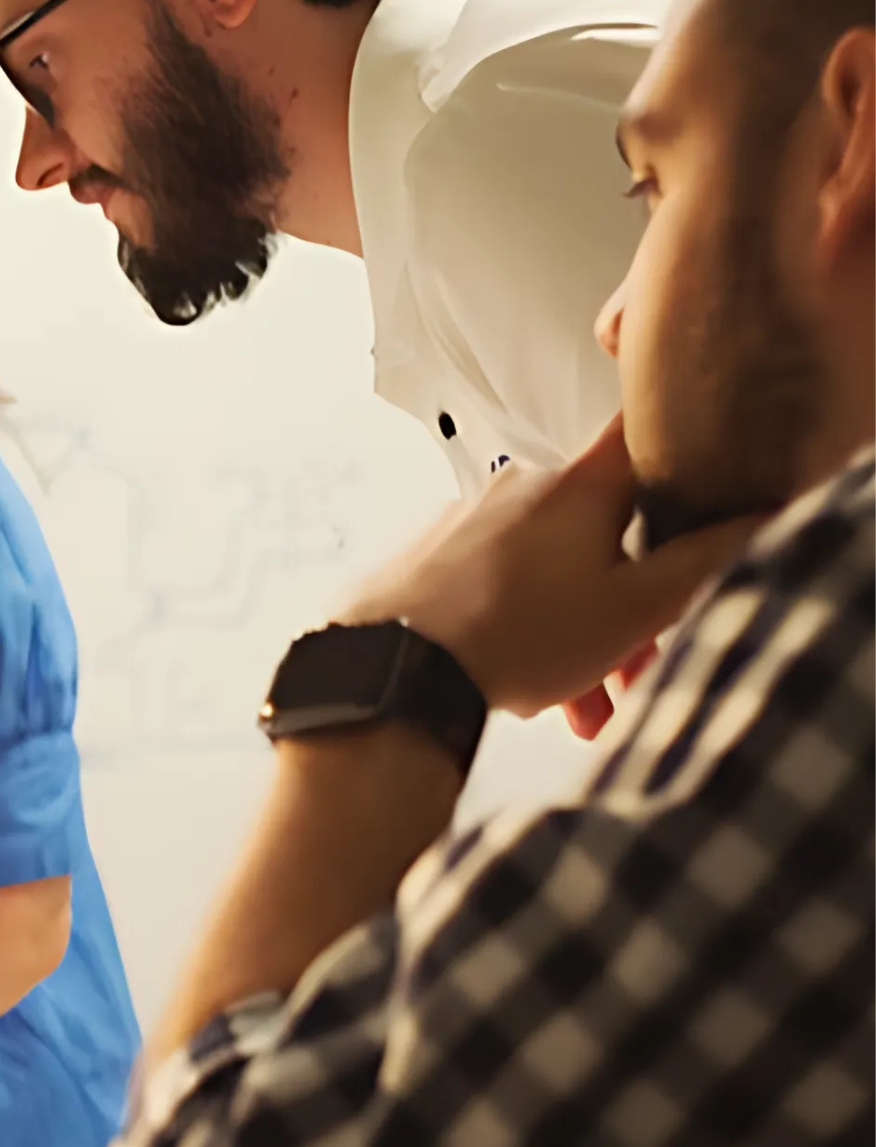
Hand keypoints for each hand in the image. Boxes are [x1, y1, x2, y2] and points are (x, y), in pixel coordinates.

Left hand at [342, 418, 760, 720]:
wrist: (393, 670)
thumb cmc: (518, 636)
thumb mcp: (634, 610)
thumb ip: (702, 560)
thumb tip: (753, 518)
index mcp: (580, 484)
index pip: (641, 434)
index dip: (674, 448)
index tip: (691, 484)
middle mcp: (520, 486)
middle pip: (598, 532)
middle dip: (624, 606)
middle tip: (633, 674)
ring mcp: (464, 519)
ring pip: (545, 572)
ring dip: (573, 637)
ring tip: (578, 712)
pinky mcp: (423, 556)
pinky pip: (490, 587)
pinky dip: (515, 630)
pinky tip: (518, 688)